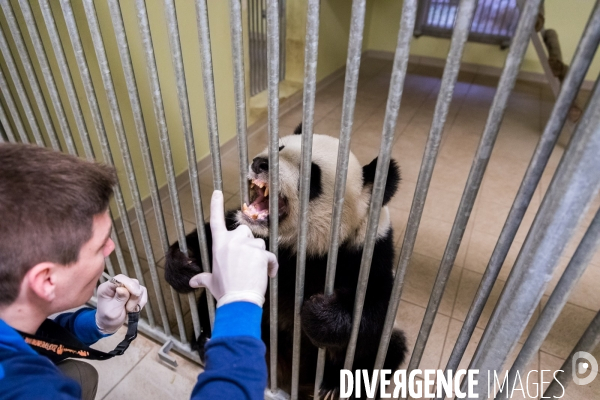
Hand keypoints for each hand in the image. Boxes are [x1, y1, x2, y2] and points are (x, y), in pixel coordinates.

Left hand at [96, 274, 147, 333]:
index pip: (120, 278)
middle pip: (132, 282)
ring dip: (137, 301)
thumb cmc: (108, 319)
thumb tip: (122, 288)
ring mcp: (126, 288)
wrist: (110, 325)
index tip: (136, 294)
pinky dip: (141, 302)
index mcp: (107, 288)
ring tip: (129, 310)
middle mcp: (117, 285)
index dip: (130, 284)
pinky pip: (143, 293)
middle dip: (134, 297)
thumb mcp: (111, 312)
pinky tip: (134, 309)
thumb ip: (118, 299)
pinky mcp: (133, 292)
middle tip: (128, 308)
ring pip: (139, 288)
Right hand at [189, 190, 277, 307]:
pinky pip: (270, 256)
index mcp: (219, 245)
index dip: (216, 205)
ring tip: (255, 271)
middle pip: (244, 232)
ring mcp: (248, 246)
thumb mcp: (211, 282)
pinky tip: (268, 275)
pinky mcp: (262, 253)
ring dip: (259, 254)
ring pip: (259, 243)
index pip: (216, 221)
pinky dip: (271, 265)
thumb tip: (192, 282)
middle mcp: (233, 241)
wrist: (239, 300)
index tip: (217, 192)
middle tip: (245, 261)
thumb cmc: (224, 291)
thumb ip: (202, 278)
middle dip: (247, 243)